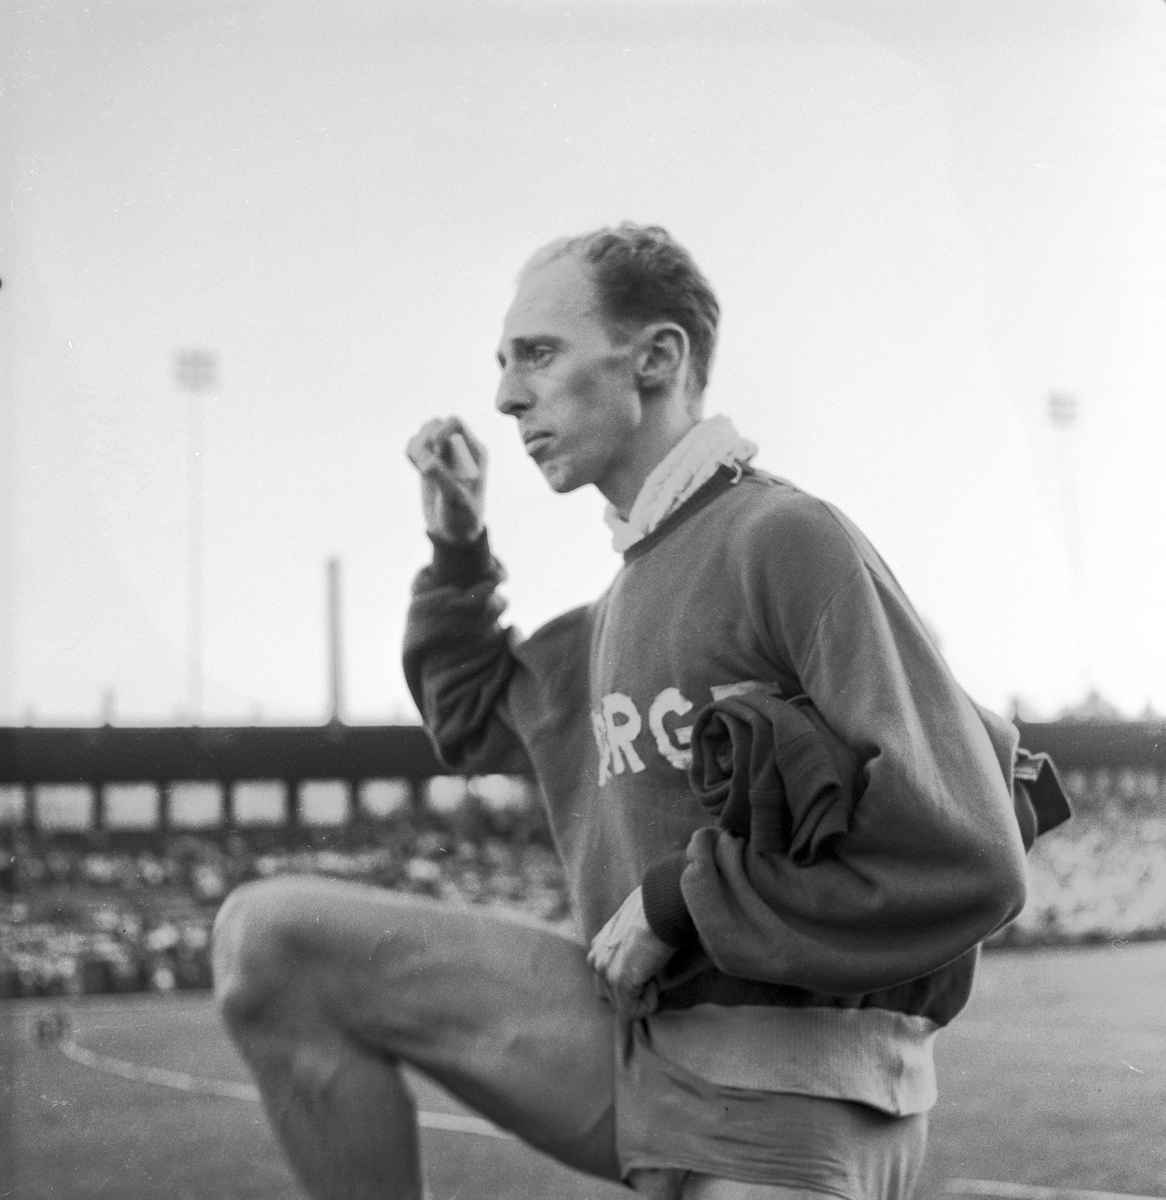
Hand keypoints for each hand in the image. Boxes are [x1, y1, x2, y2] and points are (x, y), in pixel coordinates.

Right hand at [405, 418, 486, 544]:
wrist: (454, 532)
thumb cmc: (463, 517)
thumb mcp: (456, 500)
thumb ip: (443, 478)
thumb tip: (427, 461)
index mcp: (475, 451)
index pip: (454, 422)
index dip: (440, 431)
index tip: (436, 452)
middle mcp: (460, 448)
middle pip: (435, 424)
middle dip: (425, 441)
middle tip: (427, 466)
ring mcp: (443, 454)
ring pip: (423, 432)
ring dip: (416, 447)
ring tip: (423, 472)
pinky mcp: (428, 461)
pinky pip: (413, 444)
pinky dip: (410, 453)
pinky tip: (418, 470)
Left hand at [586, 887, 673, 1020]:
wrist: (663, 905)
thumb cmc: (659, 908)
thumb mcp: (639, 925)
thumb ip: (632, 945)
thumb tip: (645, 964)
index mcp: (599, 945)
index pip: (607, 979)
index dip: (631, 982)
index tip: (648, 965)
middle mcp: (596, 958)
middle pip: (610, 996)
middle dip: (634, 991)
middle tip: (651, 966)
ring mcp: (605, 971)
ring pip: (623, 1005)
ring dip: (644, 992)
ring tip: (653, 965)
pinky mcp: (619, 982)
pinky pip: (634, 1012)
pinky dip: (650, 1002)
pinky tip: (654, 975)